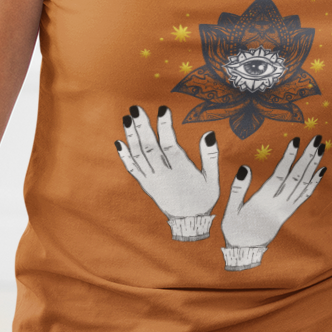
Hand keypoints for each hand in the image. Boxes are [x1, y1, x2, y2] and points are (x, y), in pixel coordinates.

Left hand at [115, 104, 220, 237]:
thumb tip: (208, 134)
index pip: (170, 144)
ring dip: (131, 137)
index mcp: (180, 170)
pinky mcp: (146, 185)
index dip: (165, 126)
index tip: (162, 109)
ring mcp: (152, 179)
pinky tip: (118, 143)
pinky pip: (132, 169)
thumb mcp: (212, 180)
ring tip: (126, 119)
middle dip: (142, 126)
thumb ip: (210, 157)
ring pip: (138, 155)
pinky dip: (124, 156)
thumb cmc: (203, 199)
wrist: (189, 222)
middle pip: (150, 147)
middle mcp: (163, 174)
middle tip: (135, 109)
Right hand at [221, 135, 325, 268]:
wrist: (245, 251)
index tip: (295, 140)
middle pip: (297, 177)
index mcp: (264, 201)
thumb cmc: (234, 230)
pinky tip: (321, 171)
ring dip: (313, 166)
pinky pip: (305, 196)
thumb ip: (238, 189)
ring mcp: (286, 209)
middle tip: (317, 139)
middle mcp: (278, 204)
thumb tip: (245, 168)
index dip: (289, 157)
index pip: (280, 175)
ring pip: (303, 184)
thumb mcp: (231, 211)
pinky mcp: (288, 213)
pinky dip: (314, 182)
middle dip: (307, 157)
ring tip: (321, 149)